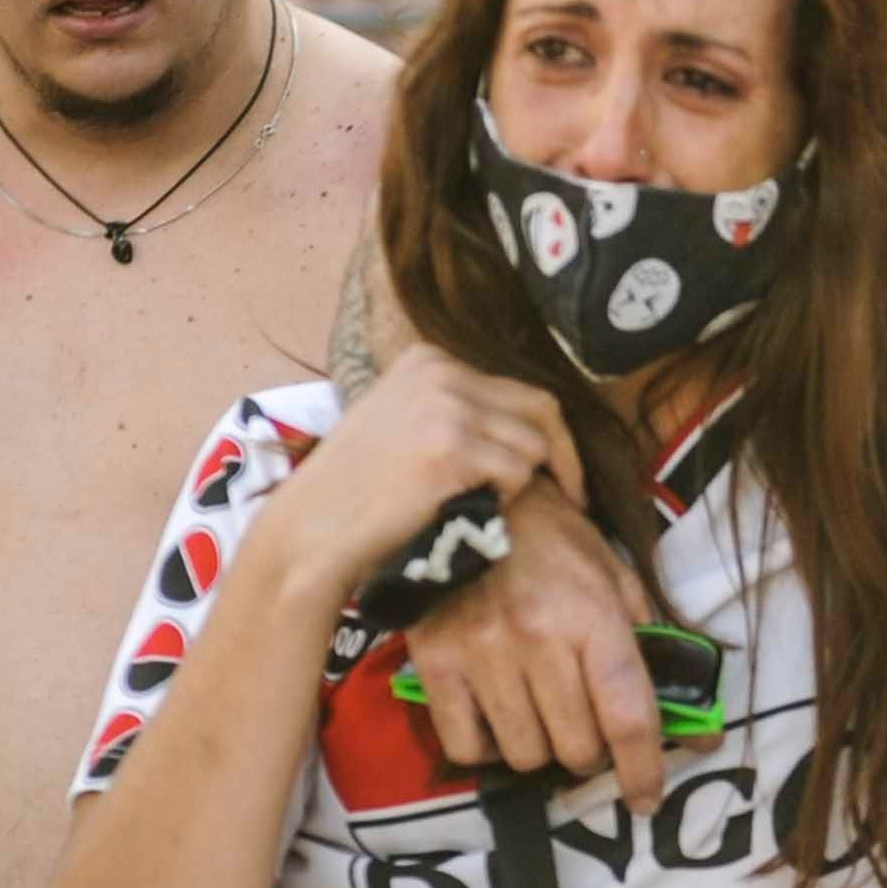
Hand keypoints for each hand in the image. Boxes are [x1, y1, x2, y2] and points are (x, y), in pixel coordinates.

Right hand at [270, 348, 578, 602]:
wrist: (313, 528)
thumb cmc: (355, 491)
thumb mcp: (399, 421)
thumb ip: (452, 409)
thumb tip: (523, 425)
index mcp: (428, 359)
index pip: (517, 389)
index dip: (547, 433)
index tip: (558, 468)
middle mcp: (441, 372)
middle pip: (541, 408)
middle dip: (564, 455)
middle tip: (573, 495)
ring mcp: (447, 408)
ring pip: (533, 446)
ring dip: (520, 483)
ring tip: (481, 505)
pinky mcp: (452, 448)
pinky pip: (518, 475)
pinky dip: (505, 500)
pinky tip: (468, 511)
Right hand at [402, 477, 673, 805]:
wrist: (468, 501)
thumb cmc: (555, 542)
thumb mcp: (616, 577)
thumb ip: (652, 647)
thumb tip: (696, 726)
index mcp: (593, 616)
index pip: (627, 716)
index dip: (643, 769)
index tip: (647, 798)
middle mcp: (538, 639)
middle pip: (576, 748)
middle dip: (590, 754)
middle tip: (586, 734)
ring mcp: (482, 653)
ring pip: (523, 755)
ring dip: (540, 750)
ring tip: (540, 718)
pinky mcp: (434, 663)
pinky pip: (466, 746)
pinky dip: (486, 747)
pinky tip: (496, 719)